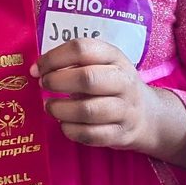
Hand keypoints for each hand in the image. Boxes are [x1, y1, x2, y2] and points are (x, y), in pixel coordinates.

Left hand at [32, 40, 162, 152]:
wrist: (148, 115)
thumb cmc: (112, 85)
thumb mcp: (102, 65)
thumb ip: (73, 64)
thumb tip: (37, 70)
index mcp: (115, 57)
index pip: (81, 49)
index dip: (53, 58)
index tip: (38, 69)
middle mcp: (123, 81)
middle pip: (86, 78)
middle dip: (57, 82)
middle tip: (44, 86)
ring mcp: (124, 110)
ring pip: (87, 110)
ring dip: (60, 109)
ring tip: (50, 107)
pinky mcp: (120, 134)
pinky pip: (90, 135)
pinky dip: (70, 130)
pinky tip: (64, 124)